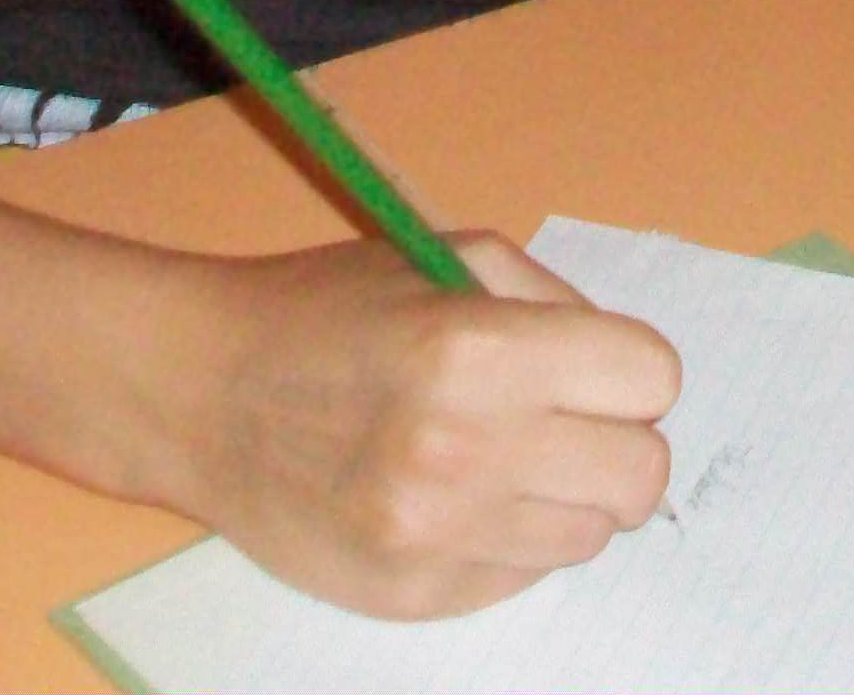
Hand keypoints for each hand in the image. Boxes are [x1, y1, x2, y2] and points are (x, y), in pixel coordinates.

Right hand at [151, 234, 680, 618]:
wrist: (200, 394)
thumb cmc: (326, 312)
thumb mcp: (444, 261)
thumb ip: (554, 306)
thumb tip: (634, 377)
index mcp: (479, 350)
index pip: (653, 379)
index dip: (627, 368)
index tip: (592, 367)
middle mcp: (464, 450)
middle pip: (642, 474)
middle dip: (616, 439)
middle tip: (562, 420)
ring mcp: (438, 535)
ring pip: (591, 534)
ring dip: (563, 494)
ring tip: (496, 456)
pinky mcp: (416, 594)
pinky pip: (525, 573)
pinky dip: (506, 536)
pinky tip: (450, 496)